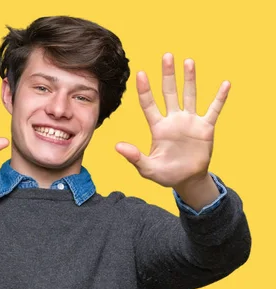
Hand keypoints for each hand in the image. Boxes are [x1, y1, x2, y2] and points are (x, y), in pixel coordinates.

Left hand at [115, 53, 229, 188]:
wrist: (187, 179)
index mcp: (158, 127)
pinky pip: (213, 110)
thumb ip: (134, 157)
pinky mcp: (205, 128)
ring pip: (189, 95)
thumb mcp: (148, 168)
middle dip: (168, 75)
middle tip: (166, 55)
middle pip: (169, 92)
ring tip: (188, 61)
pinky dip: (219, 98)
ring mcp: (189, 122)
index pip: (148, 105)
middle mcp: (173, 120)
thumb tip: (117, 146)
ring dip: (189, 79)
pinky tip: (225, 84)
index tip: (140, 73)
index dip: (145, 90)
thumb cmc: (166, 174)